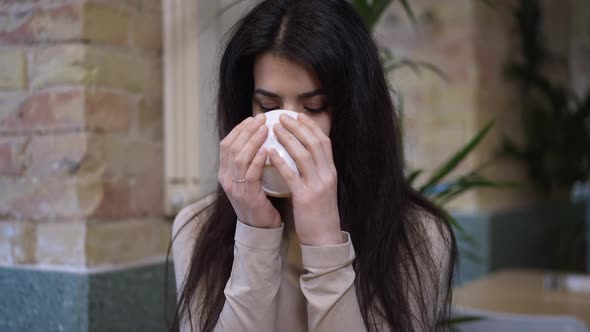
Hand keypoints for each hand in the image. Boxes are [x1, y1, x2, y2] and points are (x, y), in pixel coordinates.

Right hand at [219, 113, 280, 228]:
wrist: (260, 228)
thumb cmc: (260, 200)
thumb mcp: (250, 179)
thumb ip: (250, 161)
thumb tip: (260, 136)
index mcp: (224, 173)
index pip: (226, 145)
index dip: (239, 129)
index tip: (253, 118)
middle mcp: (226, 179)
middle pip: (231, 148)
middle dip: (246, 130)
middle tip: (261, 118)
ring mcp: (235, 188)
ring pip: (239, 158)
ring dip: (253, 140)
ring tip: (265, 128)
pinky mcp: (247, 196)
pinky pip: (251, 174)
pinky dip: (258, 160)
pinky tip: (268, 149)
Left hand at [269, 113, 342, 245]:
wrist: (324, 237)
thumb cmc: (320, 212)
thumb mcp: (322, 187)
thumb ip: (315, 171)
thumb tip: (302, 153)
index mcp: (331, 171)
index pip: (323, 141)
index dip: (311, 126)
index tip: (298, 115)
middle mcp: (327, 175)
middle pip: (314, 143)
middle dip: (298, 127)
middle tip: (282, 117)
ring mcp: (317, 186)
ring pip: (304, 155)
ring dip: (288, 139)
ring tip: (274, 129)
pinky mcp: (305, 198)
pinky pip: (291, 175)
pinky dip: (281, 161)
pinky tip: (270, 153)